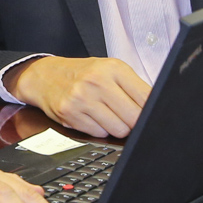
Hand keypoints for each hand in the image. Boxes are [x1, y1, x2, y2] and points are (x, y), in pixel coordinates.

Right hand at [6, 55, 149, 137]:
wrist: (44, 76)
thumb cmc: (83, 74)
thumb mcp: (109, 70)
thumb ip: (133, 87)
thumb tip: (157, 109)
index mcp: (113, 68)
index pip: (146, 98)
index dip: (151, 111)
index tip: (149, 114)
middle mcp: (97, 82)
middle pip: (134, 118)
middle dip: (134, 122)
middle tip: (126, 116)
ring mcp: (82, 99)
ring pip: (118, 130)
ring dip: (116, 127)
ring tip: (107, 115)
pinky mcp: (70, 114)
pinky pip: (99, 134)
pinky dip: (99, 129)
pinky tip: (91, 117)